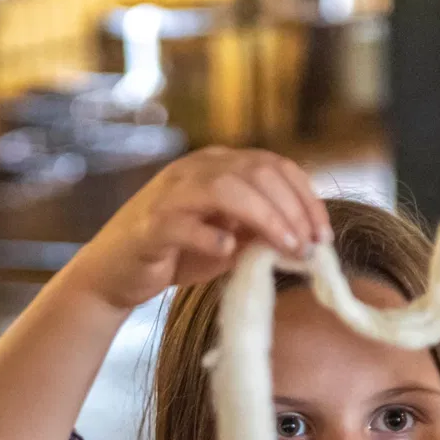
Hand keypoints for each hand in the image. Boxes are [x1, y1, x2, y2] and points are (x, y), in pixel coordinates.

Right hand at [63, 146, 331, 310]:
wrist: (115, 273)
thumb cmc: (176, 254)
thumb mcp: (229, 240)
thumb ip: (260, 233)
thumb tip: (305, 240)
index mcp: (217, 165)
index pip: (274, 166)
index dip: (305, 196)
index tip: (323, 234)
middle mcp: (194, 170)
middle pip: (256, 173)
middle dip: (292, 209)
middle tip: (311, 245)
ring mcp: (170, 195)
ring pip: (225, 188)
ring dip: (265, 217)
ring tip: (287, 247)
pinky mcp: (150, 226)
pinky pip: (184, 224)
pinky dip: (211, 237)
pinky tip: (230, 253)